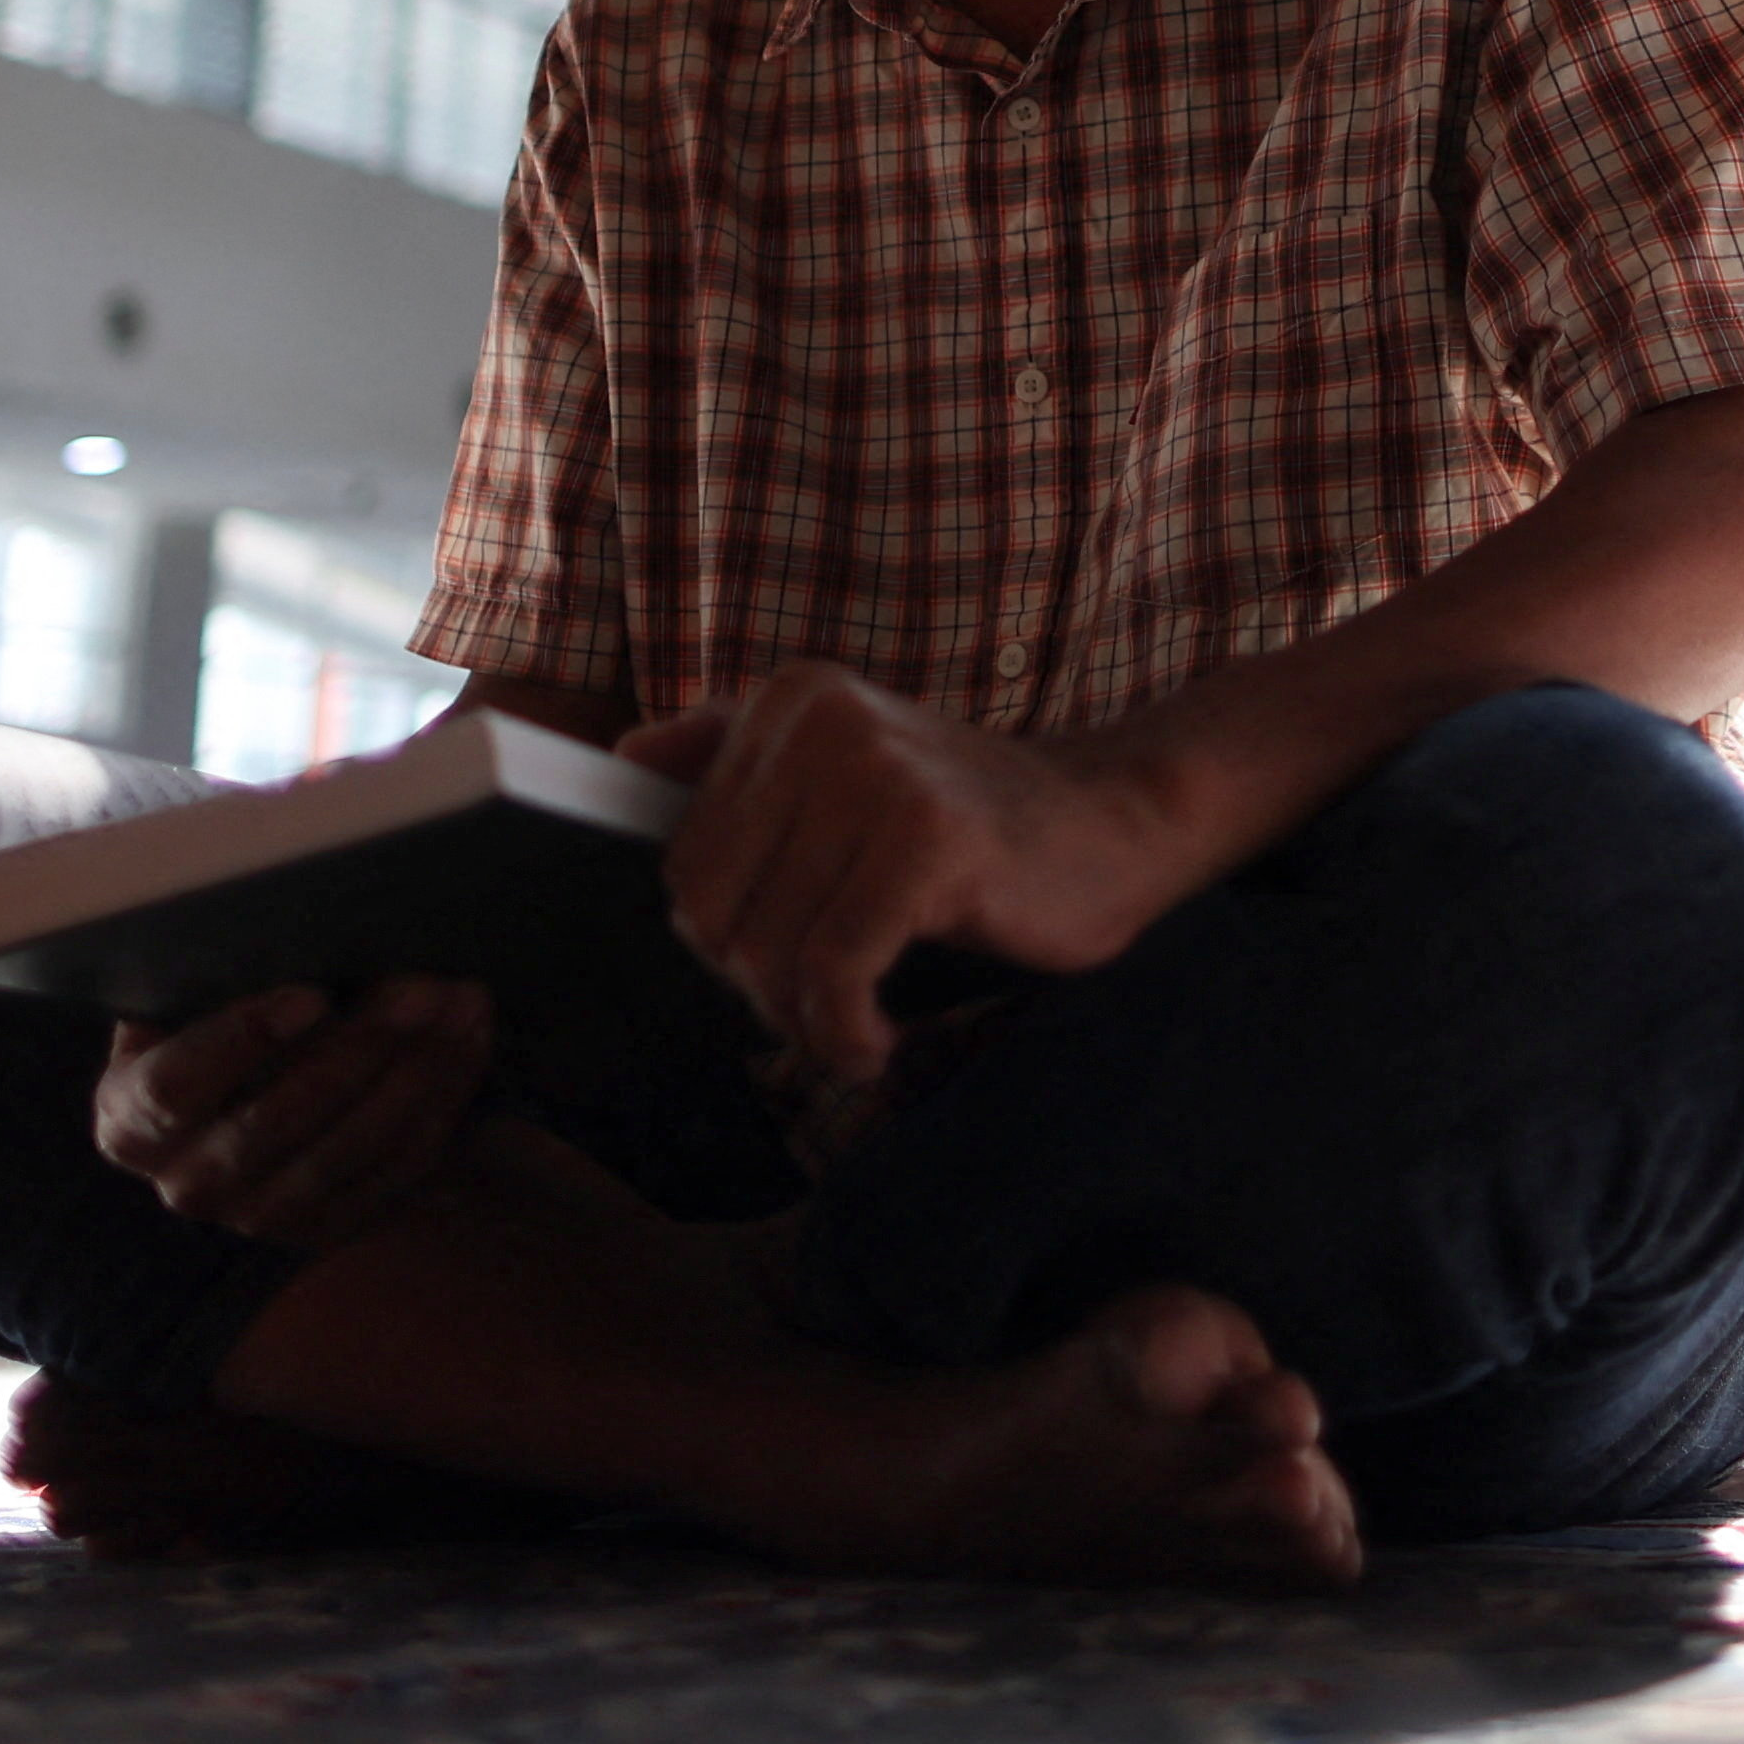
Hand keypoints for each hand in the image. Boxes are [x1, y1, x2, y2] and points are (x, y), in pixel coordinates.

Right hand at [90, 976, 492, 1248]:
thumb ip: (220, 973)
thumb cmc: (215, 1016)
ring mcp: (260, 1216)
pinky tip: (469, 1039)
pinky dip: (440, 1099)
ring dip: (415, 1072)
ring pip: (346, 1149)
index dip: (241, 1040)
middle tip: (421, 986)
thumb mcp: (192, 994)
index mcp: (131, 1121)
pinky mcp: (329, 1225)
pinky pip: (394, 1167)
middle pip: (276, 1120)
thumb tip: (293, 918)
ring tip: (460, 1002)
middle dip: (358, 1048)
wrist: (254, 1088)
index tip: (311, 995)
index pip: (175, 1087)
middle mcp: (188, 1182)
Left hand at [627, 668, 1196, 1084]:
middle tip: (829, 1004)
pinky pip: (834, 973)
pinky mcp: (928, 839)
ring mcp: (877, 774)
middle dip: (761, 986)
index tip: (795, 959)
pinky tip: (875, 1044)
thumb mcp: (849, 770)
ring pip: (767, 952)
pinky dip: (845, 1034)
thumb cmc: (972, 824)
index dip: (732, 940)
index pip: (684, 864)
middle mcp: (821, 721)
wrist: (1117, 822)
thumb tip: (625, 753)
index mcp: (790, 700)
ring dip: (806, 1024)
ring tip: (856, 1026)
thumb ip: (738, 754)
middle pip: (710, 912)